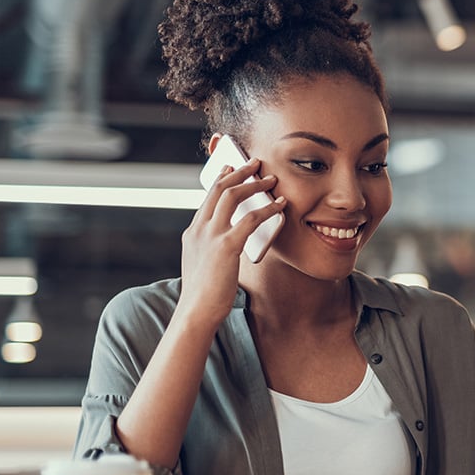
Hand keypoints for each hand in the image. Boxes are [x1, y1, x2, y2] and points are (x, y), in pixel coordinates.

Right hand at [177, 158, 285, 326]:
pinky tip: (281, 206)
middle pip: (219, 189)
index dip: (221, 179)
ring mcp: (211, 236)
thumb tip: (230, 242)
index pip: (208, 198)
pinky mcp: (226, 246)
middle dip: (239, 172)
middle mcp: (199, 229)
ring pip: (233, 196)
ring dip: (254, 184)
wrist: (197, 310)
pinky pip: (250, 219)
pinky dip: (267, 209)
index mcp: (193, 232)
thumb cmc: (205, 294)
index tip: (231, 167)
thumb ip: (212, 249)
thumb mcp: (203, 265)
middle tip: (256, 163)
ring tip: (271, 180)